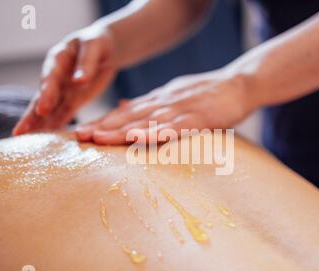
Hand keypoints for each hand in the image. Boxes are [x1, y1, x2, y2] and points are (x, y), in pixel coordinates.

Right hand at [13, 23, 116, 134]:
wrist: (105, 49)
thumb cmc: (97, 43)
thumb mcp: (93, 47)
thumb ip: (86, 64)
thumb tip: (78, 80)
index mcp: (59, 59)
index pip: (50, 77)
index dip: (46, 93)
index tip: (43, 108)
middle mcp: (55, 77)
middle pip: (42, 96)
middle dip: (32, 114)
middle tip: (22, 130)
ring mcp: (61, 90)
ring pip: (47, 109)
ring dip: (36, 123)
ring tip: (21, 138)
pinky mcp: (71, 101)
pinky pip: (61, 115)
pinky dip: (53, 126)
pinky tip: (44, 139)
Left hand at [75, 69, 250, 144]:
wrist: (239, 84)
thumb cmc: (208, 93)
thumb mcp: (174, 94)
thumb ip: (151, 103)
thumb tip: (125, 107)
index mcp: (159, 100)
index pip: (126, 112)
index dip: (104, 121)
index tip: (82, 130)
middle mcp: (164, 104)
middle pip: (129, 117)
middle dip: (103, 126)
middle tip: (78, 135)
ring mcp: (180, 111)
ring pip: (146, 122)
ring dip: (120, 130)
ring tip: (97, 138)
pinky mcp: (197, 119)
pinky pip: (174, 128)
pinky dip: (155, 132)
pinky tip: (138, 137)